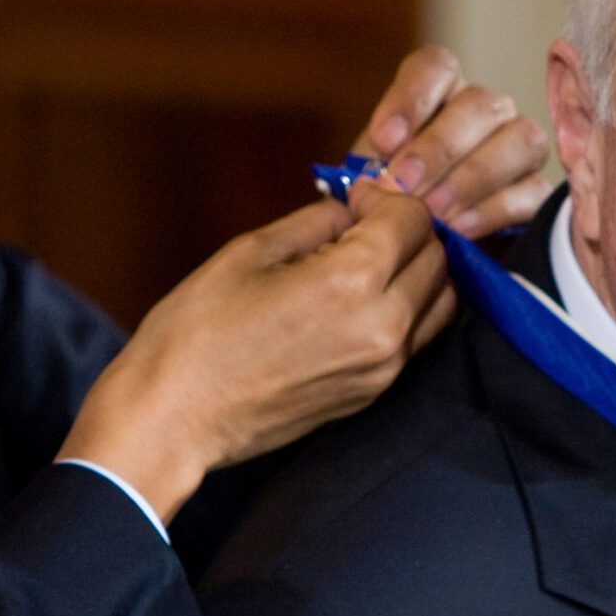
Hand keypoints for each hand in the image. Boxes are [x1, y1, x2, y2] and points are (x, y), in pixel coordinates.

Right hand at [59, 180, 453, 521]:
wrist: (175, 418)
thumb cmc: (197, 333)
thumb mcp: (251, 253)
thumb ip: (315, 223)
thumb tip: (349, 208)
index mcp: (352, 283)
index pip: (412, 219)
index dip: (385, 196)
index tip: (353, 197)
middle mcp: (384, 327)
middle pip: (436, 258)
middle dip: (407, 230)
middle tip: (361, 224)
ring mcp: (384, 368)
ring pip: (440, 302)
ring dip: (417, 271)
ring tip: (367, 262)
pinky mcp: (374, 394)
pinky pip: (417, 339)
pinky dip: (407, 309)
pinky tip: (360, 301)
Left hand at [355, 46, 551, 237]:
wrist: (414, 243)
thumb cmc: (389, 199)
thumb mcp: (369, 178)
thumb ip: (372, 169)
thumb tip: (380, 180)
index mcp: (440, 89)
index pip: (435, 66)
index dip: (411, 99)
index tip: (384, 140)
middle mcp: (486, 109)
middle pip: (479, 105)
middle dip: (438, 148)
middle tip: (404, 185)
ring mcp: (519, 145)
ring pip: (520, 139)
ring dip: (472, 177)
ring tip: (433, 213)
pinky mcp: (536, 190)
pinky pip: (532, 191)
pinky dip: (494, 210)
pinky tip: (460, 229)